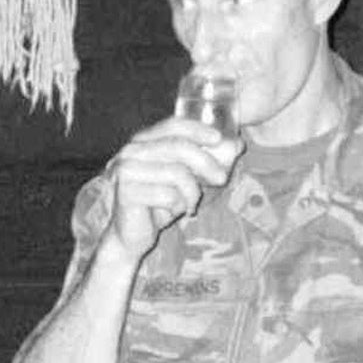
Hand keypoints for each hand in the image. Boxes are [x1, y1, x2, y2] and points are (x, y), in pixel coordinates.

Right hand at [105, 116, 243, 264]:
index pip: (172, 125)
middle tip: (222, 179)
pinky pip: (166, 195)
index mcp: (142, 142)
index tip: (219, 139)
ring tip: (190, 205)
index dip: (197, 130)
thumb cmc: (158, 204)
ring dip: (192, 192)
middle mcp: (131, 152)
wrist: (130, 236)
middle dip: (206, 162)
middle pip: (178, 147)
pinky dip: (177, 206)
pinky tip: (173, 213)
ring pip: (176, 172)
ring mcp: (125, 170)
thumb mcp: (185, 180)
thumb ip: (206, 161)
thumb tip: (237, 144)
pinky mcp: (126, 192)